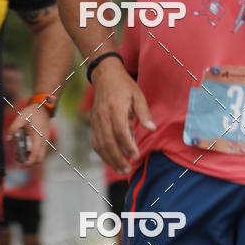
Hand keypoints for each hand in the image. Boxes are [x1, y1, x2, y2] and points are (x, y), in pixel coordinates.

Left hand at [8, 104, 51, 165]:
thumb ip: (13, 128)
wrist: (44, 105)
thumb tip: (7, 139)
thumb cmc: (33, 111)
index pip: (35, 154)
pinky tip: (25, 149)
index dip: (29, 162)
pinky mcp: (45, 138)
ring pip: (40, 155)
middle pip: (40, 158)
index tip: (22, 165)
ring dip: (31, 158)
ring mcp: (46, 139)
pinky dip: (33, 153)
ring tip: (20, 156)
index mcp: (38, 136)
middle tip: (20, 162)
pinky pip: (40, 150)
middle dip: (30, 163)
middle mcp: (44, 140)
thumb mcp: (21, 118)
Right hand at [90, 56, 155, 173]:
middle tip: (128, 169)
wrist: (105, 75)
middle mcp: (103, 116)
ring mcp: (96, 121)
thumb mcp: (138, 95)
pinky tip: (111, 160)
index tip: (136, 156)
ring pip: (100, 145)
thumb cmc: (123, 85)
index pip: (121, 132)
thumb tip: (152, 129)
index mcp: (116, 109)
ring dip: (110, 160)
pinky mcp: (93, 123)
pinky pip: (95, 142)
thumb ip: (144, 113)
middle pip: (109, 143)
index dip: (128, 146)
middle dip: (118, 159)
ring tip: (120, 169)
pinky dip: (102, 153)